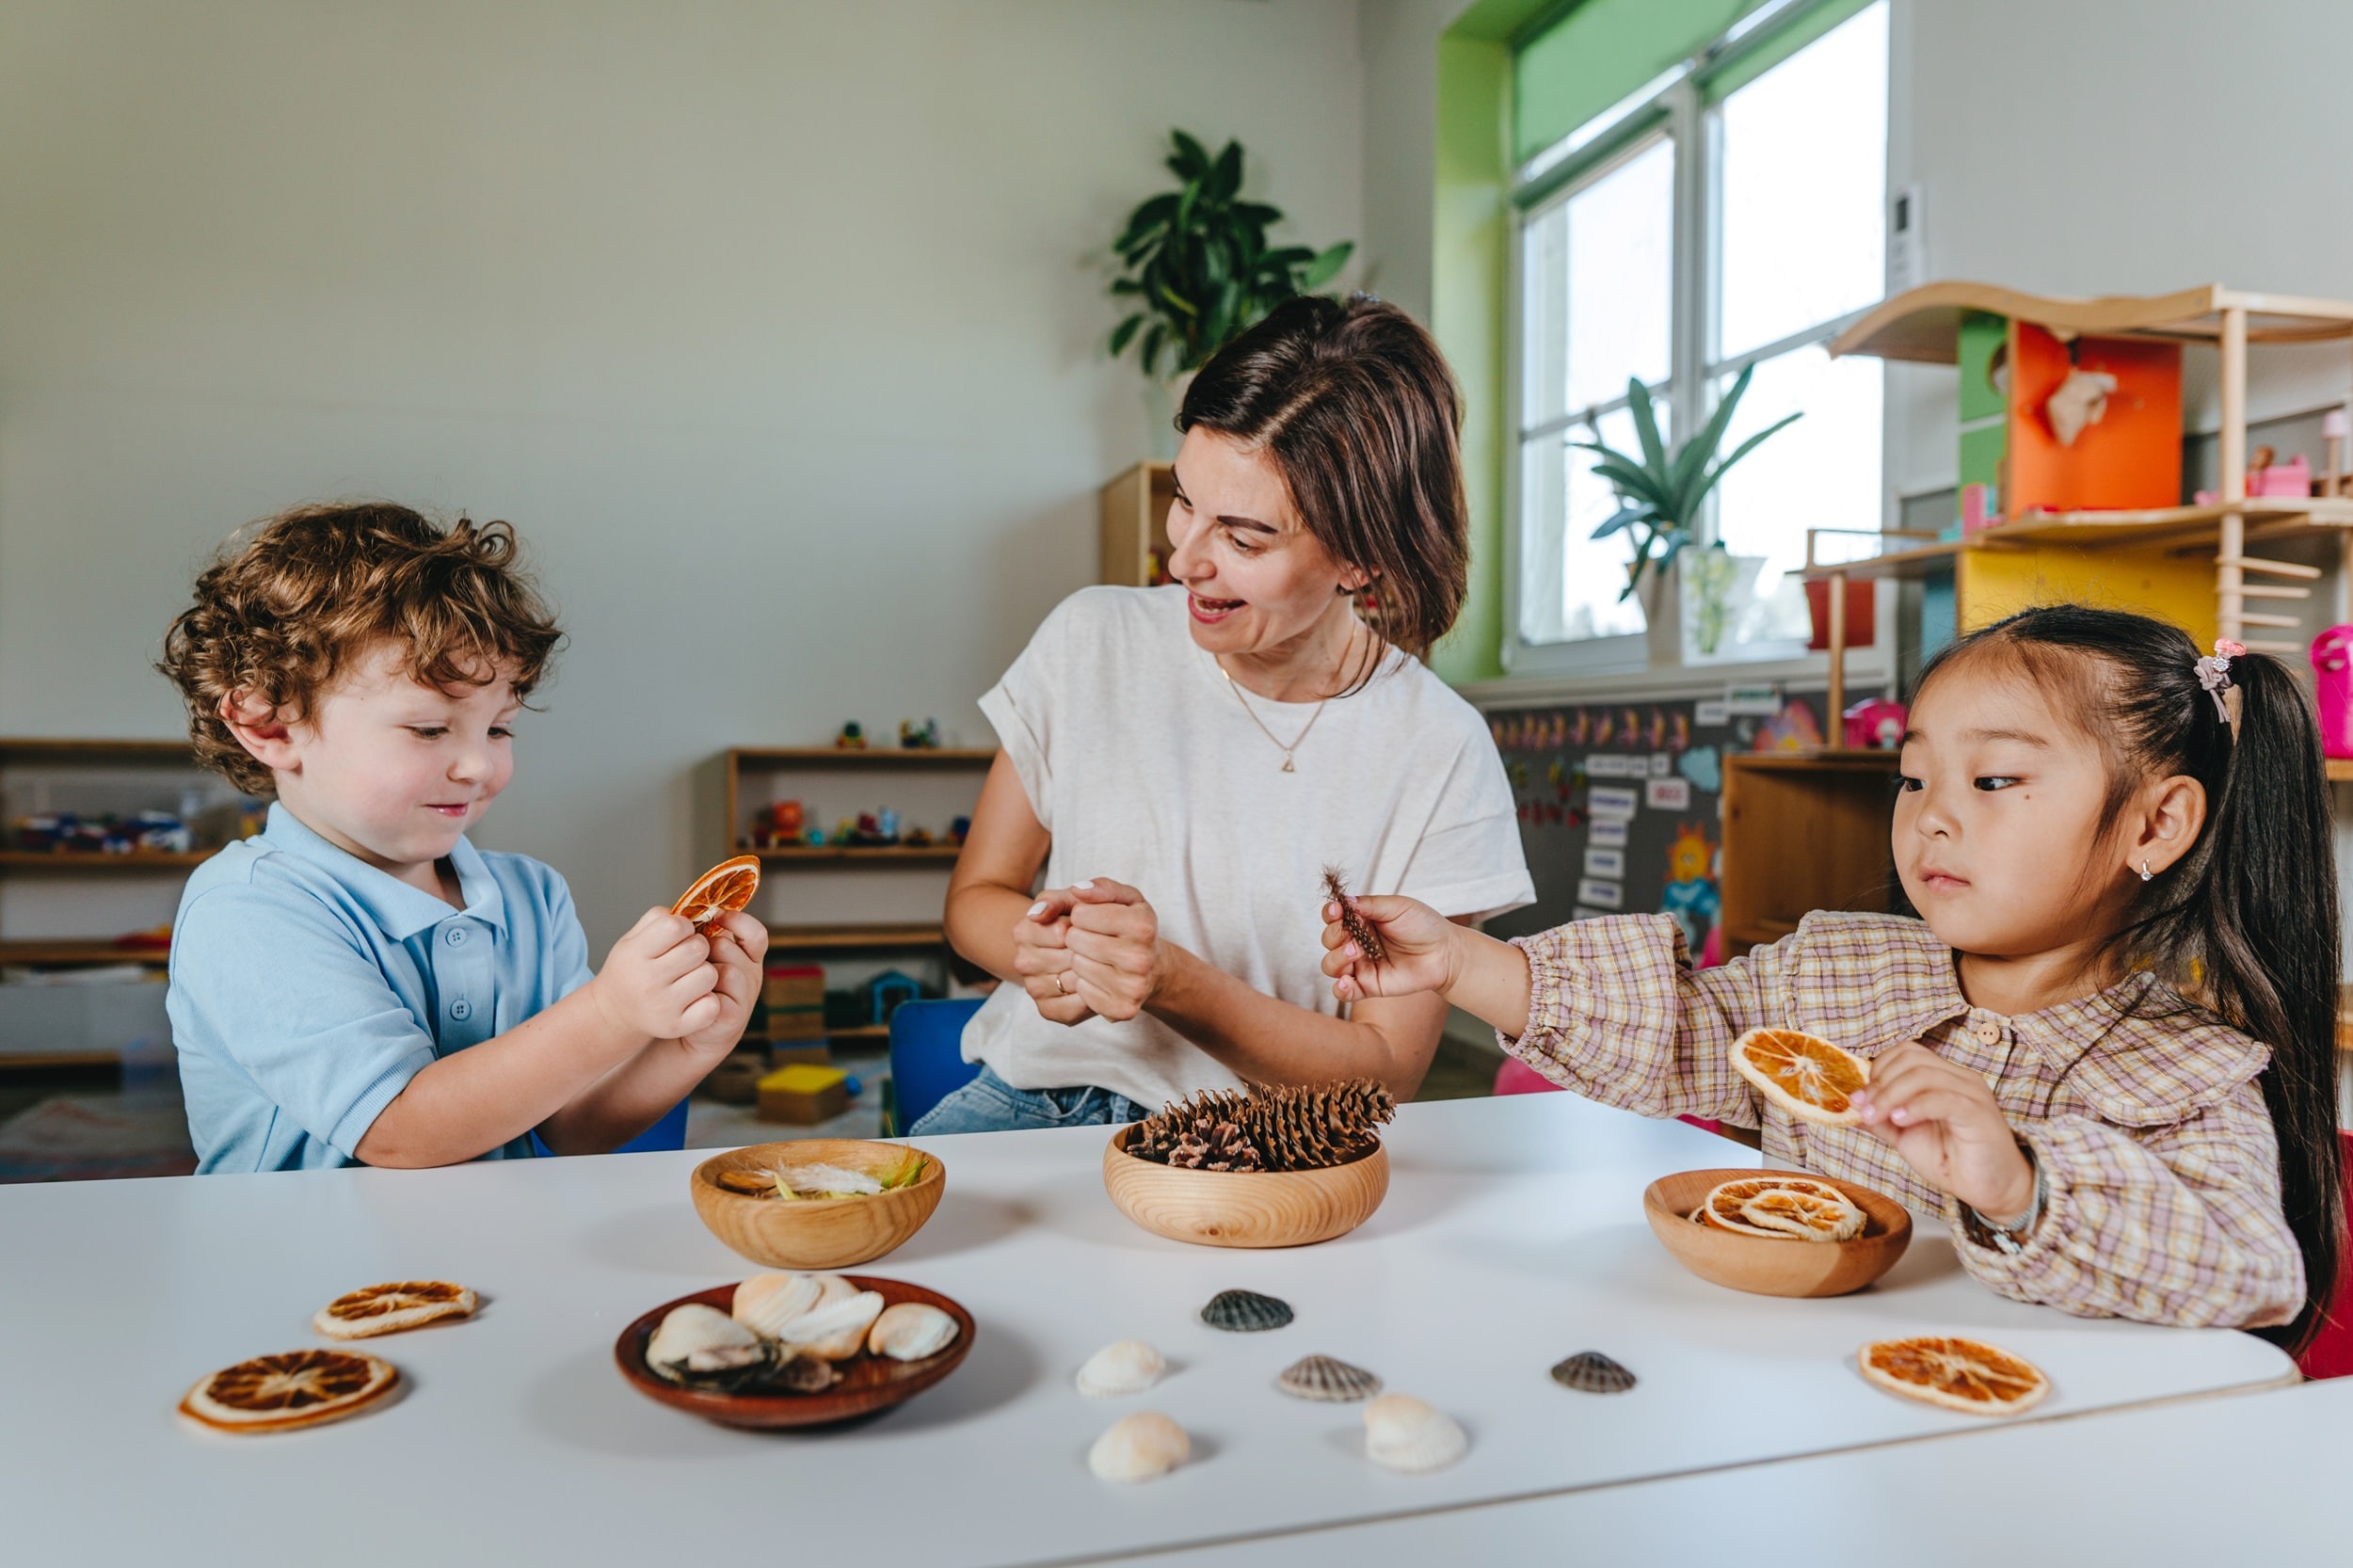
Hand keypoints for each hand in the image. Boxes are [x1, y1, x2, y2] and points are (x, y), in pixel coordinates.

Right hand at [588, 907, 722, 1041]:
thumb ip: (660, 918)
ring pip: (709, 975)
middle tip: (687, 957)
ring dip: (705, 973)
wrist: (614, 1012)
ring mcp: (662, 1006)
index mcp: (635, 953)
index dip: (684, 926)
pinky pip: (712, 1005)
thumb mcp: (633, 938)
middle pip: (698, 948)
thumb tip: (693, 912)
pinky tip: (695, 998)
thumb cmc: (630, 968)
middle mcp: (647, 980)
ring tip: (690, 976)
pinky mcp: (676, 1025)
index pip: (676, 926)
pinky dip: (709, 1000)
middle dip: (698, 947)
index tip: (679, 935)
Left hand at [679, 910, 767, 1054]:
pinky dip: (702, 996)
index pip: (755, 934)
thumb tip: (690, 909)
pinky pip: (718, 998)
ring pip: (728, 972)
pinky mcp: (734, 1018)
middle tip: (690, 957)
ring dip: (704, 972)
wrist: (690, 1032)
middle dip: (707, 948)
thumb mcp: (703, 957)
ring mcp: (746, 997)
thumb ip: (705, 935)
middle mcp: (752, 975)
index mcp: (748, 957)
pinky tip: (690, 997)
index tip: (717, 916)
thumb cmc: (693, 987)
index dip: (739, 922)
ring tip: (688, 979)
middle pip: (732, 948)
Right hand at [1011, 887, 1091, 1025]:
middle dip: (1091, 951)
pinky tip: (1095, 983)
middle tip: (1099, 946)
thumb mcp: (1072, 900)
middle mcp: (1022, 962)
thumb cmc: (1079, 920)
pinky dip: (1091, 996)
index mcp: (1023, 931)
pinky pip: (1075, 1006)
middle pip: (1069, 958)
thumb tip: (1038, 913)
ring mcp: (1033, 988)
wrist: (1083, 947)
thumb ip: (1058, 898)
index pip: (1062, 932)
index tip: (1091, 926)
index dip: (1086, 929)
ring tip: (1099, 964)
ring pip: (1073, 982)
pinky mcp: (1048, 1010)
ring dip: (1094, 973)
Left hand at [1063, 878, 1169, 1022]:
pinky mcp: (1123, 1009)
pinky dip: (1085, 983)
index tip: (1094, 919)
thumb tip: (1077, 890)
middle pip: (1075, 939)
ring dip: (1080, 959)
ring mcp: (1133, 987)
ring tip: (1098, 957)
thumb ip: (1100, 887)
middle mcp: (1141, 958)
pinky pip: (1082, 991)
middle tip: (1094, 939)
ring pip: (1076, 965)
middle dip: (1078, 935)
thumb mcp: (1125, 899)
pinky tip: (1100, 977)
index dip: (1081, 914)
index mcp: (1143, 925)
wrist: (1156, 969)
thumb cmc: (1133, 928)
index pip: (1080, 913)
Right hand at [1320, 893, 1457, 1001]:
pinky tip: (1346, 981)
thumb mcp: (1397, 907)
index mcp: (1361, 921)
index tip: (1336, 911)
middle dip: (1334, 936)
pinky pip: (1344, 992)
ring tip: (1355, 953)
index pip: (1334, 917)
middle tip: (1352, 935)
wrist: (1445, 953)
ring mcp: (1361, 965)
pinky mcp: (1368, 986)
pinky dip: (1339, 988)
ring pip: (1330, 965)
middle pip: (1328, 940)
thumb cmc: (1424, 926)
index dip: (1330, 914)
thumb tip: (1343, 900)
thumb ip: (1369, 904)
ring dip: (1336, 958)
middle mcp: (1357, 942)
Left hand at [1851, 1042, 2034, 1219]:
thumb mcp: (1906, 1137)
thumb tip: (1848, 1106)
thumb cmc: (1953, 1160)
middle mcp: (1959, 1078)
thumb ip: (1880, 1120)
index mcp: (1943, 1078)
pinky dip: (1915, 1106)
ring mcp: (1972, 1093)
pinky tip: (1901, 1120)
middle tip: (1865, 1110)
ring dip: (1890, 1095)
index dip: (1878, 1069)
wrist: (1991, 1190)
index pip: (1906, 1052)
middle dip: (1879, 1083)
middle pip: (1911, 1058)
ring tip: (1877, 1117)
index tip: (1860, 1099)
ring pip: (1923, 1074)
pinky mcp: (1979, 1113)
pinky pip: (1943, 1098)